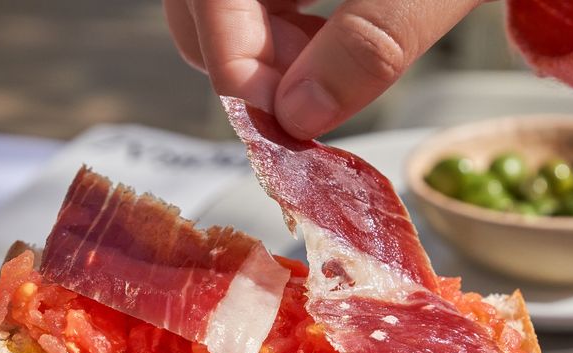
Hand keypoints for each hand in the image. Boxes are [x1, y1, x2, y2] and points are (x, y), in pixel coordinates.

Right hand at [163, 0, 481, 138]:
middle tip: (317, 92)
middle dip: (251, 63)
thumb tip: (300, 116)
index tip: (289, 121)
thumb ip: (373, 39)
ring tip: (336, 62)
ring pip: (225, 6)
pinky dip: (285, 29)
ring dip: (268, 52)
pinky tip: (331, 34)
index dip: (238, 64)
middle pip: (200, 4)